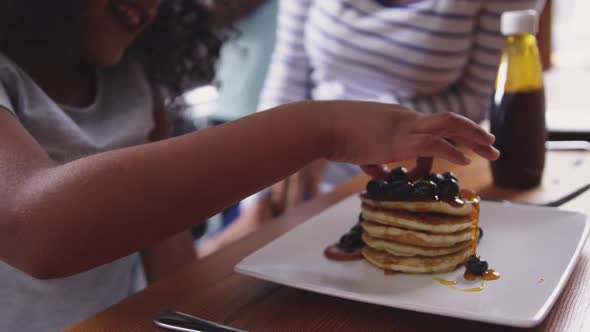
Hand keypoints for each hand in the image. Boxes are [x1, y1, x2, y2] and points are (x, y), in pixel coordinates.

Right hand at [321, 101, 498, 165]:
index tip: (463, 153)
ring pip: (449, 125)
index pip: (432, 127)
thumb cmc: (336, 135)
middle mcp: (406, 118)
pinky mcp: (398, 140)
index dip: (450, 141)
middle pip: (449, 120)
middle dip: (474, 133)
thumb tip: (383, 175)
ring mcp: (404, 127)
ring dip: (473, 138)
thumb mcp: (360, 148)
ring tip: (492, 150)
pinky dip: (454, 151)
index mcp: (398, 118)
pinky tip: (468, 160)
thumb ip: (375, 161)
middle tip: (493, 144)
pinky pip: (434, 143)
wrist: (322, 126)